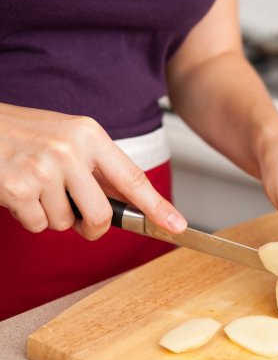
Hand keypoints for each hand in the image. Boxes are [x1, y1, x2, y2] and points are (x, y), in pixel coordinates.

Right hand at [0, 103, 186, 238]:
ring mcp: (44, 168)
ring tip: (35, 186)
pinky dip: (29, 216)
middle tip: (77, 216)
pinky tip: (18, 191)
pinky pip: (39, 225)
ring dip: (51, 214)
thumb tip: (129, 200)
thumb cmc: (23, 133)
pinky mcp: (19, 188)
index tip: (177, 225)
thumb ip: (99, 167)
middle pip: (101, 214)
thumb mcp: (68, 138)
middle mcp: (71, 150)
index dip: (157, 206)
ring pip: (66, 223)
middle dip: (91, 226)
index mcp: (90, 136)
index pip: (132, 178)